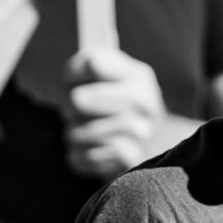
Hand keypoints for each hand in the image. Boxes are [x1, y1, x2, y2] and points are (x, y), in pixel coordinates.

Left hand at [59, 47, 175, 179]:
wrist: (155, 150)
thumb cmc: (119, 109)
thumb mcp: (112, 80)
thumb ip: (90, 66)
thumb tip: (71, 69)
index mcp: (139, 76)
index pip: (92, 63)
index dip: (71, 74)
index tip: (69, 83)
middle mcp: (145, 101)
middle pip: (78, 99)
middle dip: (67, 108)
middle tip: (72, 112)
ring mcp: (142, 133)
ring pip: (78, 132)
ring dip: (73, 134)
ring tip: (82, 133)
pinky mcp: (132, 160)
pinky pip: (85, 157)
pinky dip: (80, 157)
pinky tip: (91, 151)